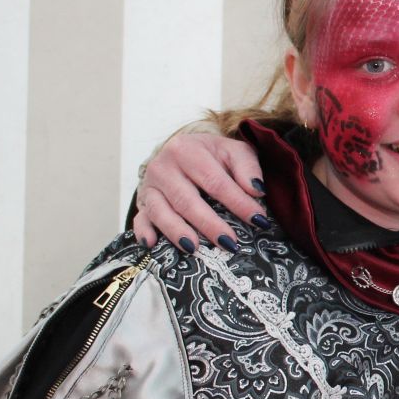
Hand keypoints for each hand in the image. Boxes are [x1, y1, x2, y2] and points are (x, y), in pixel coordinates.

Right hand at [133, 131, 266, 251]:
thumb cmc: (213, 155)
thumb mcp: (234, 151)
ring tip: (193, 248)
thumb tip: (257, 190)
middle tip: (229, 243)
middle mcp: (163, 167)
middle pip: (186, 199)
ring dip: (176, 231)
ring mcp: (149, 185)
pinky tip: (151, 244)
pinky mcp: (142, 201)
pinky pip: (139, 218)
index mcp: (187, 150)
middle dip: (209, 223)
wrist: (183, 150)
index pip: (215, 181)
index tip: (258, 220)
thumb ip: (247, 168)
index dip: (238, 202)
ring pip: (160, 211)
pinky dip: (143, 231)